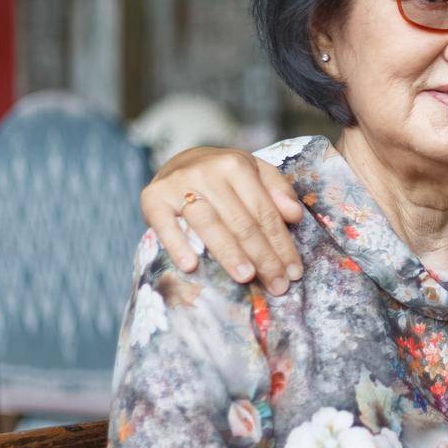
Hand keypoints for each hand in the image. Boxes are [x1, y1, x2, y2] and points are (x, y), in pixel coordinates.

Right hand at [140, 147, 304, 292]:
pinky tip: (191, 266)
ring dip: (229, 253)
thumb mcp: (255, 172)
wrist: (179, 162)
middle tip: (277, 285)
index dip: (282, 244)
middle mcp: (207, 172)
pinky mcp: (152, 198)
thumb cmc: (224, 176)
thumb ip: (278, 190)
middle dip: (263, 256)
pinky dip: (178, 245)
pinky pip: (166, 226)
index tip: (294, 272)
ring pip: (209, 224)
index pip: (265, 212)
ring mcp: (178, 185)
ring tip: (246, 277)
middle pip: (241, 222)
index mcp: (236, 165)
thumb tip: (295, 215)